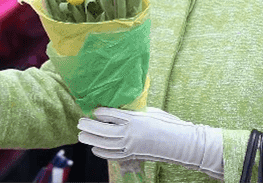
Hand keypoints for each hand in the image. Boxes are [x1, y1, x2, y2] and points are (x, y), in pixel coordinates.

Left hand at [77, 107, 223, 179]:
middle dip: (90, 126)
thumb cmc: (169, 123)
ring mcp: (131, 146)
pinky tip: (95, 148)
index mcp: (135, 119)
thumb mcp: (151, 111)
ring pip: (105, 143)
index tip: (93, 110)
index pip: (111, 114)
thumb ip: (135, 110)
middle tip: (80, 122)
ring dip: (91, 139)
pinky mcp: (133, 155)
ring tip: (82, 135)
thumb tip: (122, 107)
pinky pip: (113, 155)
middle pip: (104, 130)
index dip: (100, 112)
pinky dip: (102, 152)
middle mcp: (131, 133)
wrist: (181, 143)